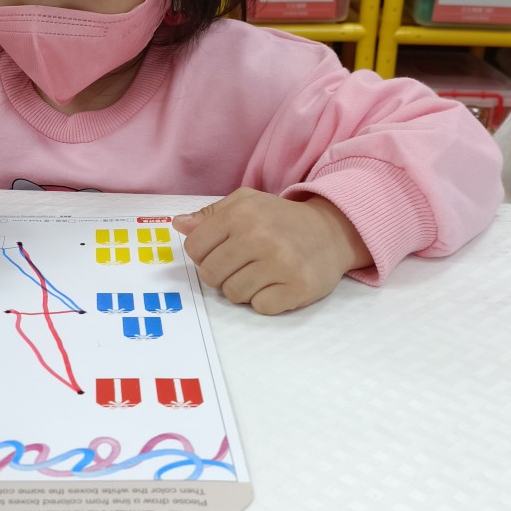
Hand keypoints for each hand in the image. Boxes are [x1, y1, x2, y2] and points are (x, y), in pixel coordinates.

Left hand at [173, 188, 372, 314]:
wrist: (332, 231)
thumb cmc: (281, 219)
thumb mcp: (246, 203)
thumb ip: (210, 215)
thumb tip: (178, 224)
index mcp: (241, 214)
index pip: (195, 248)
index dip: (204, 254)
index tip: (221, 252)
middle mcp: (259, 236)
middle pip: (211, 275)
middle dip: (221, 275)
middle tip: (242, 265)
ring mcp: (280, 263)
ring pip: (233, 294)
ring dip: (243, 289)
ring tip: (262, 273)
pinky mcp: (297, 287)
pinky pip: (260, 307)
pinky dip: (266, 300)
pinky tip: (278, 283)